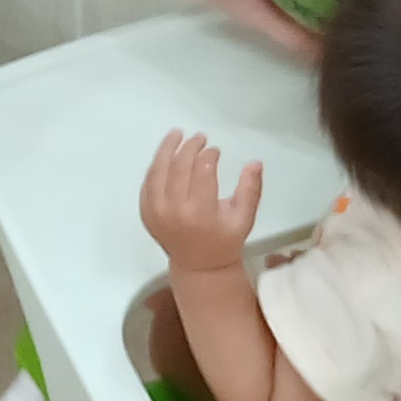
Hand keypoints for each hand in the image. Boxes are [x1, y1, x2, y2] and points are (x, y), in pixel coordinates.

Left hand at [140, 131, 262, 272]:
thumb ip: (251, 189)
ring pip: (157, 172)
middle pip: (179, 167)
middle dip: (189, 148)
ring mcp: (155, 213)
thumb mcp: (244, 217)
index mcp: (200, 213)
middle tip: (200, 138)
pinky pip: (147, 184)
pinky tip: (165, 155)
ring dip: (166, 149)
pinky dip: (155, 167)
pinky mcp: (146, 213)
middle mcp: (173, 211)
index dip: (209, 155)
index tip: (216, 151)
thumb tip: (255, 162)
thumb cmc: (224, 240)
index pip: (202, 172)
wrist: (198, 266)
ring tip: (176, 134)